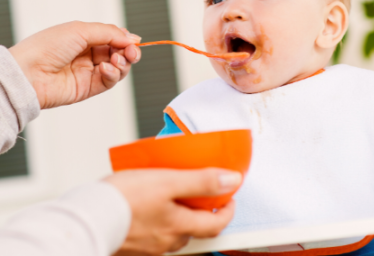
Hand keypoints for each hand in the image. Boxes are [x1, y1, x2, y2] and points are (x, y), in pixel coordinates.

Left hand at [8, 21, 141, 108]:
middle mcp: (87, 54)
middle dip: (128, 52)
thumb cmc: (46, 47)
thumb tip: (131, 38)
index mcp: (83, 37)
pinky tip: (105, 68)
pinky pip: (109, 81)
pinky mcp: (88, 88)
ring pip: (117, 68)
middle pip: (118, 53)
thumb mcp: (81, 30)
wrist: (28, 73)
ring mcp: (87, 72)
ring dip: (122, 63)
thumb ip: (110, 33)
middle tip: (132, 52)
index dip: (125, 40)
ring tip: (117, 60)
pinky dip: (112, 74)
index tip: (134, 41)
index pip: (113, 38)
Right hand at [106, 168, 240, 255]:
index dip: (227, 211)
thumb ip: (201, 182)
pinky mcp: (132, 245)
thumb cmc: (126, 199)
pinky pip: (154, 234)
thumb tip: (231, 180)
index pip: (215, 225)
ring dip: (180, 217)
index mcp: (178, 226)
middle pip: (194, 230)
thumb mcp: (169, 182)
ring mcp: (148, 246)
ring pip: (173, 233)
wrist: (87, 217)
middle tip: (203, 195)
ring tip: (175, 196)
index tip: (229, 197)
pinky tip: (149, 207)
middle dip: (203, 213)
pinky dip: (159, 221)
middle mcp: (166, 241)